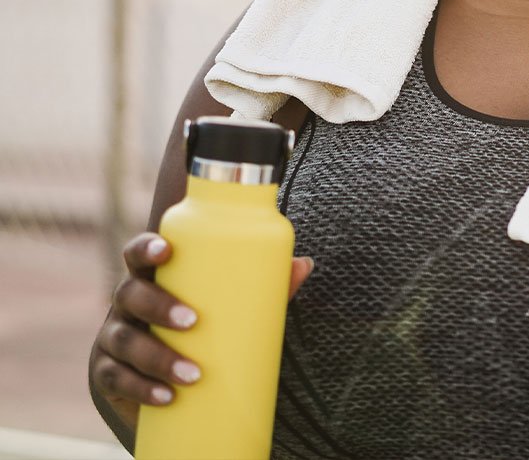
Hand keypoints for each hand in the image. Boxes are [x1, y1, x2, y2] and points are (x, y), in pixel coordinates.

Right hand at [90, 232, 313, 428]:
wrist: (165, 379)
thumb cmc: (199, 327)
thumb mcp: (226, 306)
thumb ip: (263, 287)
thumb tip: (304, 265)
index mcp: (154, 277)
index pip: (138, 254)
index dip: (146, 247)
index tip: (166, 249)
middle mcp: (127, 303)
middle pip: (130, 294)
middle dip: (158, 305)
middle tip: (193, 320)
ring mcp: (113, 338)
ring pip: (124, 341)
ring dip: (157, 357)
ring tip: (193, 373)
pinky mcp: (108, 374)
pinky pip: (117, 380)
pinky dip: (142, 389)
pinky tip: (166, 396)